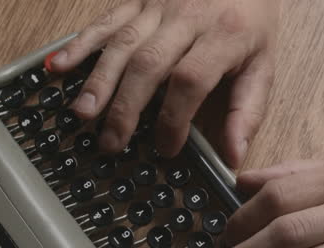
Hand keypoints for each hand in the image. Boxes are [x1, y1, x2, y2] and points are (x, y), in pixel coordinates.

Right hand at [50, 0, 279, 166]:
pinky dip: (81, 44)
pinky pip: (106, 21)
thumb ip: (247, 112)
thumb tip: (232, 156)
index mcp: (223, 36)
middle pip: (149, 64)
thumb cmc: (251, 22)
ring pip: (122, 43)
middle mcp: (187, 17)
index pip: (190, 80)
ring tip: (84, 114)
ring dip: (100, 80)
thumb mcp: (264, 65)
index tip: (167, 147)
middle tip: (111, 142)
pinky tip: (60, 65)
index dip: (174, 118)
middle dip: (126, 107)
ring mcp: (158, 5)